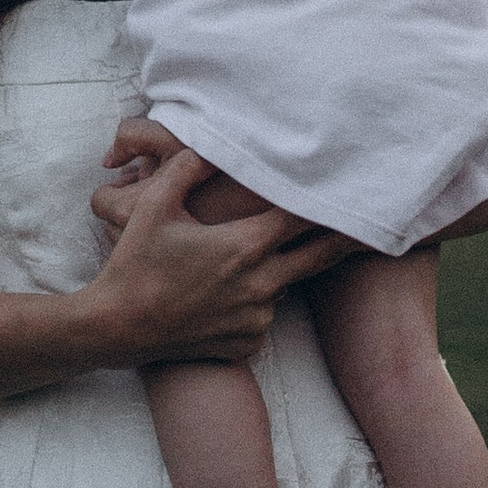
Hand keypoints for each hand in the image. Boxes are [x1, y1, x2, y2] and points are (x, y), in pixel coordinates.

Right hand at [85, 138, 349, 361]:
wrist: (115, 329)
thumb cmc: (134, 264)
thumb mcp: (154, 206)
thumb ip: (187, 167)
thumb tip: (211, 143)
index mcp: (244, 247)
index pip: (303, 218)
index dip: (328, 201)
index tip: (352, 188)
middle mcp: (260, 286)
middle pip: (319, 256)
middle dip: (343, 239)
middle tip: (372, 224)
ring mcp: (256, 320)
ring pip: (284, 287)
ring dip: (280, 270)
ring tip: (254, 259)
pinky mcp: (246, 345)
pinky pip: (264, 318)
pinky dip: (255, 304)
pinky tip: (226, 296)